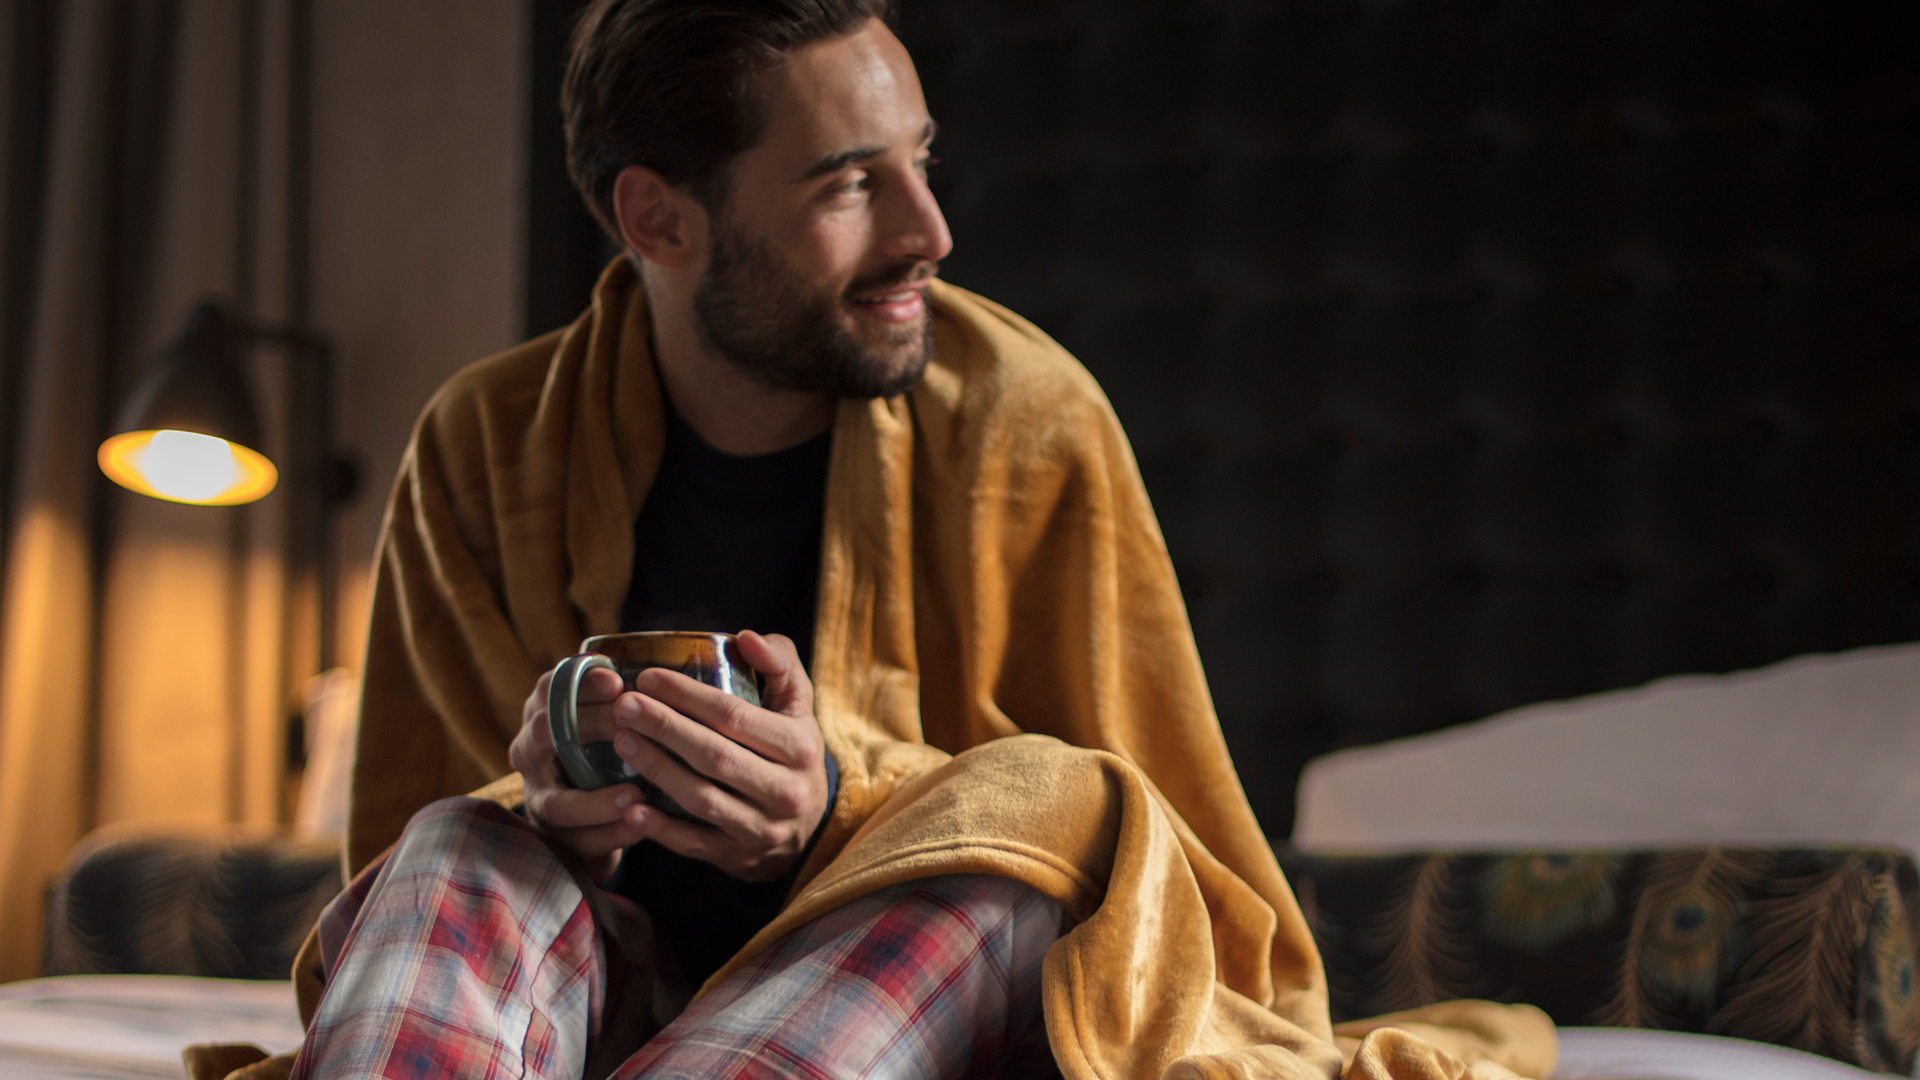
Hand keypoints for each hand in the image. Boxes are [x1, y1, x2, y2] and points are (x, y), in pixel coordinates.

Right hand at [509, 663, 648, 879]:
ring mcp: (540, 800)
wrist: (592, 821)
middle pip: (546, 734)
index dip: (580, 683)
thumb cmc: (605, 755)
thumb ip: (623, 700)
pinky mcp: (559, 841)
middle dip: (590, 726)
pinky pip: (582, 841)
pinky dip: (612, 834)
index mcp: (543, 716)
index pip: (550, 689)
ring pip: (559, 802)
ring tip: (636, 794)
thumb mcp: (604, 721)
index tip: (617, 682)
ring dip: (598, 800)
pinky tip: (640, 825)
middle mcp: (531, 755)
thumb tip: (664, 675)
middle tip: (631, 725)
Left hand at [610, 630, 829, 881]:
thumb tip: (746, 637)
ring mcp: (761, 829)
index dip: (688, 696)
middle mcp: (786, 791)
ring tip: (621, 741)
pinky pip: (693, 844)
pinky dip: (660, 828)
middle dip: (664, 727)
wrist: (808, 828)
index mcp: (800, 747)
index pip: (735, 716)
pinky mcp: (737, 857)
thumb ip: (779, 663)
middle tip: (624, 705)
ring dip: (656, 769)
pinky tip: (630, 807)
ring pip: (701, 799)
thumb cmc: (790, 752)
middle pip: (714, 756)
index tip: (648, 677)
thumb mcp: (797, 707)